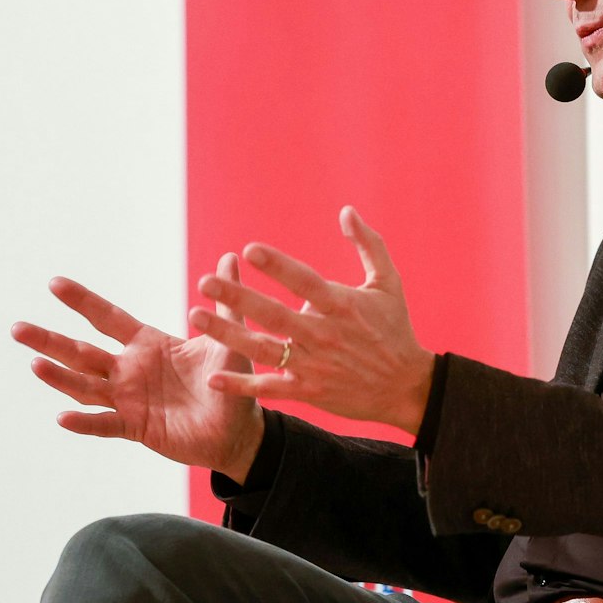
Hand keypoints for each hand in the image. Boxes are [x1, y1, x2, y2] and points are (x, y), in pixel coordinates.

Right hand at [13, 253, 265, 479]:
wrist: (237, 429)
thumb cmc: (229, 382)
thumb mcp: (229, 339)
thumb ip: (225, 303)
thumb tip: (230, 257)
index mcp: (147, 344)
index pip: (107, 318)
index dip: (82, 301)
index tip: (54, 283)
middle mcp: (130, 369)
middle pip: (82, 352)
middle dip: (50, 340)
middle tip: (16, 327)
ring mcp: (129, 399)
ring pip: (86, 387)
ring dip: (60, 378)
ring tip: (34, 364)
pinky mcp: (137, 428)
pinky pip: (106, 425)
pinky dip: (84, 423)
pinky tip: (62, 418)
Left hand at [190, 206, 434, 433]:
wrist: (407, 388)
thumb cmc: (396, 329)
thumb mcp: (389, 283)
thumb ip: (369, 244)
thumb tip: (347, 211)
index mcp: (341, 305)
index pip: (304, 281)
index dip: (278, 265)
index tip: (248, 250)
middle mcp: (324, 334)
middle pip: (274, 314)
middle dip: (238, 297)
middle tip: (205, 281)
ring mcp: (314, 364)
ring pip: (264, 348)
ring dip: (228, 334)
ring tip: (195, 317)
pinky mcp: (309, 390)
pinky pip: (270, 388)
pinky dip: (242, 384)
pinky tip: (213, 376)